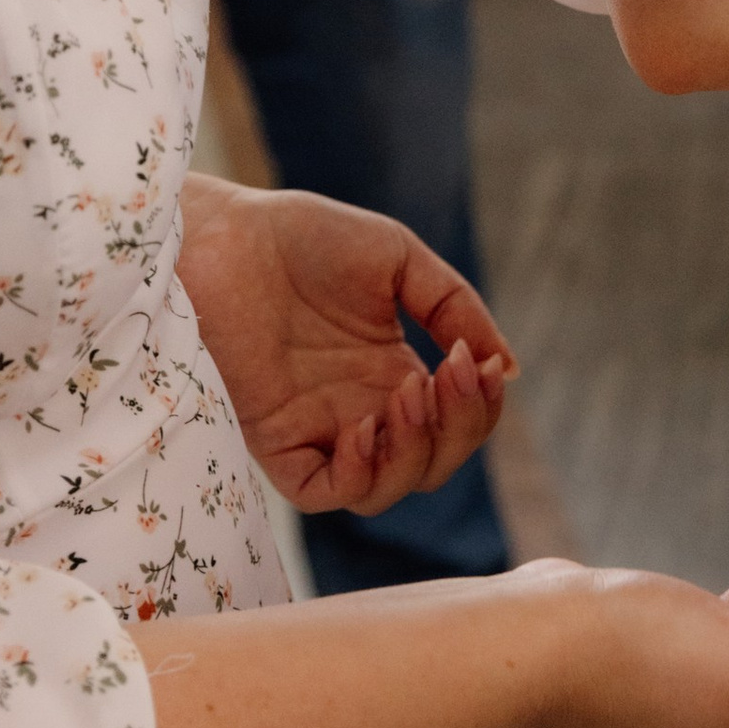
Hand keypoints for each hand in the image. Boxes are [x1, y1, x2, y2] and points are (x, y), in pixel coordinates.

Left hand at [177, 177, 513, 515]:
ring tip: (411, 392)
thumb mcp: (400, 260)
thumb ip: (456, 308)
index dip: (479, 406)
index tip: (477, 361)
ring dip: (416, 451)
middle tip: (450, 372)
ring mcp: (318, 430)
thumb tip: (506, 368)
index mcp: (392, 373)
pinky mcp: (274, 441)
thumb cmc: (302, 237)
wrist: (222, 235)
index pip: (456, 422)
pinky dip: (359, 473)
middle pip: (432, 463)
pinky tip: (366, 426)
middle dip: (458, 426)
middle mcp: (360, 410)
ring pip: (386, 489)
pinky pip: (324, 492)